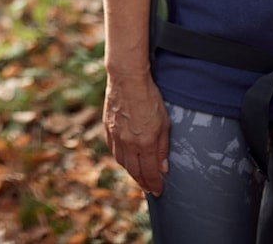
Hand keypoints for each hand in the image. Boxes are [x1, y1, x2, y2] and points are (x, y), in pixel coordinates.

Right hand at [103, 69, 168, 195]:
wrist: (127, 80)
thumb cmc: (149, 98)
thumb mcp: (164, 123)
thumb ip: (163, 147)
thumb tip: (163, 168)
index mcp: (145, 142)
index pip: (150, 172)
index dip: (155, 184)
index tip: (158, 191)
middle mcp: (129, 143)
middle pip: (135, 170)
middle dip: (143, 182)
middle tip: (149, 188)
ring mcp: (116, 136)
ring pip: (122, 162)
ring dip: (131, 172)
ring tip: (138, 177)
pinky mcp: (107, 128)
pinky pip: (113, 150)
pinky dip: (120, 159)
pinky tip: (125, 160)